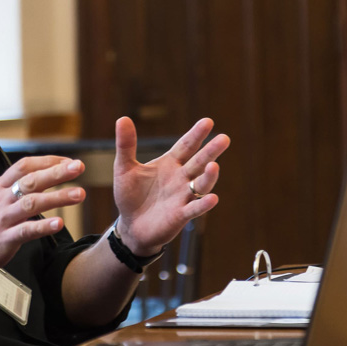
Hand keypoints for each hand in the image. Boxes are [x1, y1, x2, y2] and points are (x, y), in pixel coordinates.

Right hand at [0, 155, 86, 277]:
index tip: (67, 161)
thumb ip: (9, 188)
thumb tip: (31, 177)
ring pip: (32, 203)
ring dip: (57, 197)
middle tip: (78, 166)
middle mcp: (1, 200)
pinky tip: (58, 223)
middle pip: (31, 180)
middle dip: (57, 172)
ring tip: (78, 194)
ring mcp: (2, 219)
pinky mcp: (3, 240)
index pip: (24, 166)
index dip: (47, 161)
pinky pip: (25, 231)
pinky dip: (43, 226)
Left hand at [113, 117, 229, 255]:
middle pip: (199, 162)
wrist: (130, 226)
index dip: (196, 134)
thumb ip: (126, 145)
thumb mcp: (124, 168)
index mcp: (170, 163)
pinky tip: (212, 198)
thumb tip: (122, 118)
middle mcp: (181, 178)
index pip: (186, 145)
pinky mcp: (181, 215)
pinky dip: (203, 204)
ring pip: (201, 184)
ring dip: (209, 176)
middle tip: (224, 138)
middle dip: (211, 151)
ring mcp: (183, 197)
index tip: (207, 122)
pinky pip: (194, 209)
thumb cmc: (130, 196)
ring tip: (214, 166)